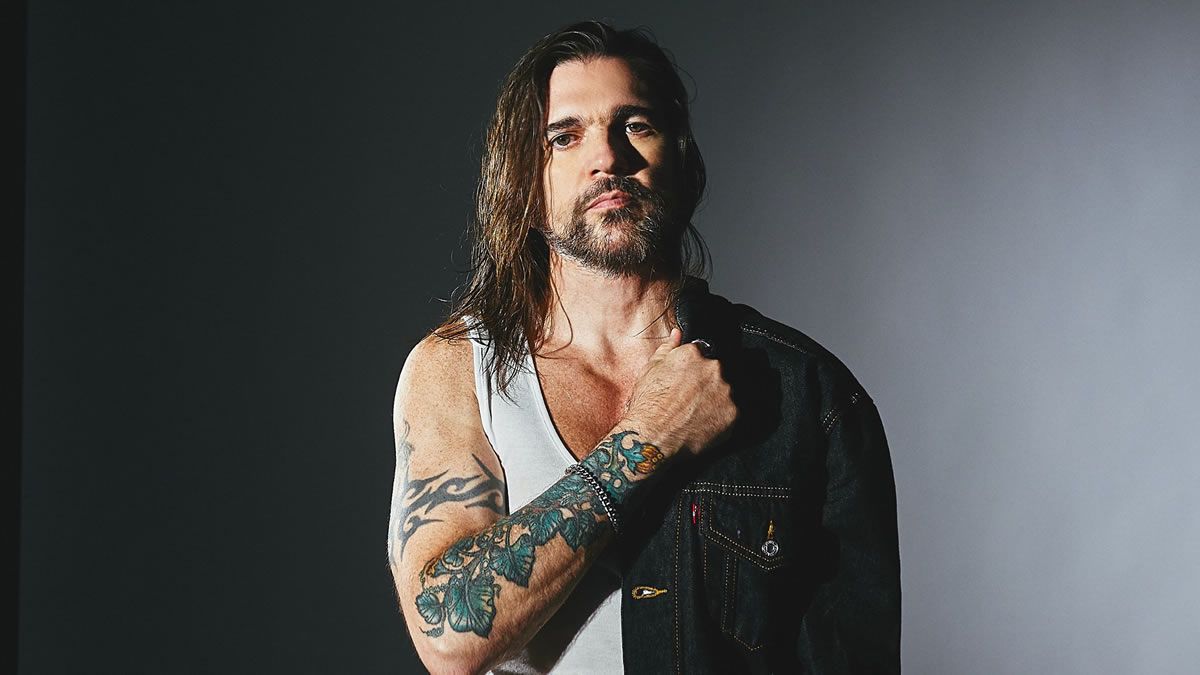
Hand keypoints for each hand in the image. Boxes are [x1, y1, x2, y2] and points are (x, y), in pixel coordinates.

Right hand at [620, 327, 737, 457]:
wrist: (652, 437)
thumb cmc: (647, 405)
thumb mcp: (650, 370)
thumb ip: (668, 348)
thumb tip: (677, 334)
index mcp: (693, 355)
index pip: (701, 355)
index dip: (693, 370)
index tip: (687, 383)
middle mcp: (714, 369)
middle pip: (716, 373)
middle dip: (706, 384)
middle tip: (689, 401)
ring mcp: (725, 392)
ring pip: (725, 393)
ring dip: (714, 401)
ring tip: (694, 414)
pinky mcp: (733, 414)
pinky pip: (730, 413)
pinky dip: (719, 419)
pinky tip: (702, 424)